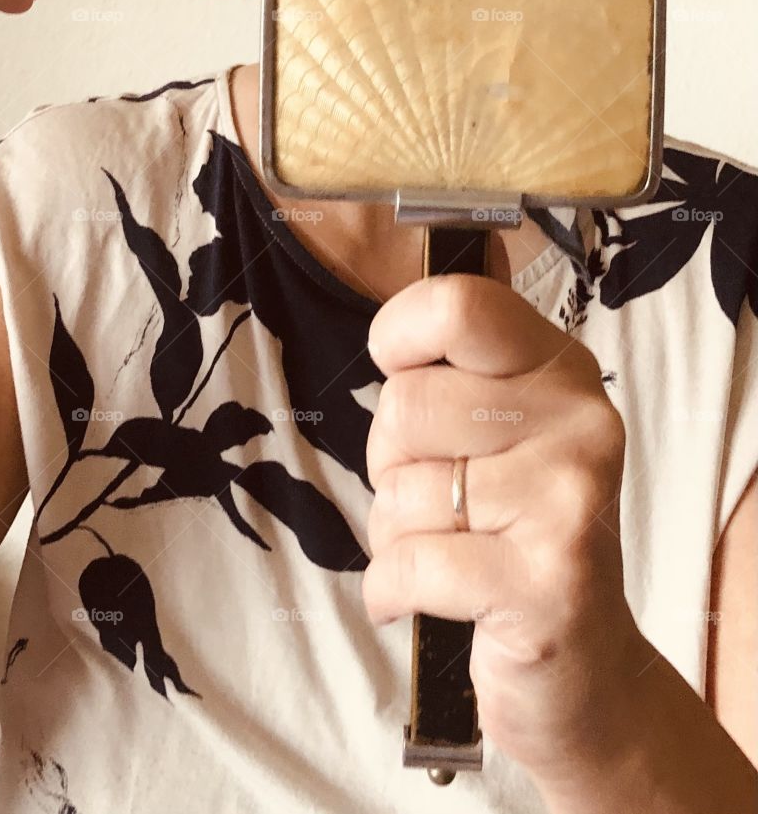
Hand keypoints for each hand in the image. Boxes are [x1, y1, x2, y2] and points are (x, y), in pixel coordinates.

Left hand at [362, 273, 637, 785]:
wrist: (583, 666)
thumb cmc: (511, 531)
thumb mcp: (499, 432)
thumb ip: (453, 375)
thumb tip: (389, 343)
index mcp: (560, 370)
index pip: (457, 307)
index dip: (398, 338)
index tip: (401, 374)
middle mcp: (579, 422)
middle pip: (405, 403)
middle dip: (390, 459)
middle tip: (436, 495)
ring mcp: (569, 502)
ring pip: (401, 487)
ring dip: (394, 529)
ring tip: (446, 548)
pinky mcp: (547, 583)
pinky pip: (409, 562)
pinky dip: (389, 589)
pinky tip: (416, 598)